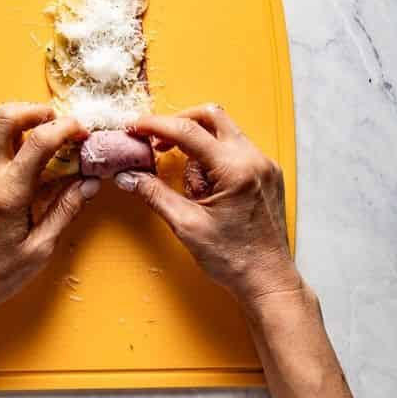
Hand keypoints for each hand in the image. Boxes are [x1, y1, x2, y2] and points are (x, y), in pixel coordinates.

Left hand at [0, 103, 96, 330]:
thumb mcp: (39, 249)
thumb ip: (64, 211)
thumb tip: (88, 184)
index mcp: (8, 193)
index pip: (39, 141)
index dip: (65, 128)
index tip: (80, 130)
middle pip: (6, 118)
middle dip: (36, 111)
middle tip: (57, 120)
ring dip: (10, 114)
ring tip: (33, 122)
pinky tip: (9, 142)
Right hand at [115, 106, 301, 303]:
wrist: (269, 281)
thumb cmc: (234, 260)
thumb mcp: (187, 226)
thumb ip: (155, 195)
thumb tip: (128, 176)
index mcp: (236, 170)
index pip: (188, 130)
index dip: (156, 125)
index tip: (136, 127)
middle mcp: (255, 160)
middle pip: (212, 116)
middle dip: (180, 124)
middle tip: (159, 144)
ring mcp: (266, 166)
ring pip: (226, 132)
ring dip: (199, 146)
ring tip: (190, 185)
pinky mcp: (269, 176)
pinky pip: (238, 151)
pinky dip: (216, 159)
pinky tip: (207, 188)